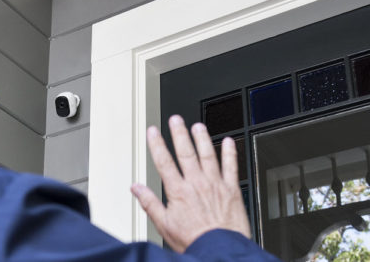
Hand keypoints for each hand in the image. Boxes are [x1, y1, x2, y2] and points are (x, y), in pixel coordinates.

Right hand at [130, 115, 250, 252]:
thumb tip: (137, 188)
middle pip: (186, 152)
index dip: (157, 144)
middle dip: (179, 133)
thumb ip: (150, 203)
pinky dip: (230, 153)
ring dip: (202, 138)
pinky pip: (231, 166)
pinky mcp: (232, 190)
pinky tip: (229, 142)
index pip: (164, 162)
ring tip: (197, 126)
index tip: (153, 132)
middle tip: (176, 120)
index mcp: (178, 191)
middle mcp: (197, 184)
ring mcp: (216, 184)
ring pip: (208, 154)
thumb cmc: (194, 240)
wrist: (220, 248)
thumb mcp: (164, 225)